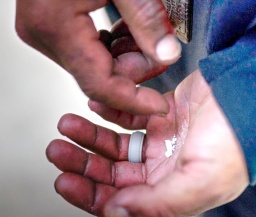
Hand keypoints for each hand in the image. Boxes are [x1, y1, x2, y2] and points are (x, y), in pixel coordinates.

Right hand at [15, 0, 180, 114]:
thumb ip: (148, 19)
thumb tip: (166, 54)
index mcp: (57, 26)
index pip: (100, 85)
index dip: (132, 101)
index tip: (157, 106)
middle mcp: (46, 36)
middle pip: (100, 77)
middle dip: (134, 69)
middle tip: (160, 50)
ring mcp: (47, 33)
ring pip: (95, 66)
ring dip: (125, 57)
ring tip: (145, 33)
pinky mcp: (54, 27)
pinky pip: (89, 51)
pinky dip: (113, 47)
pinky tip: (127, 30)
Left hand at [46, 70, 248, 216]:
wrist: (248, 97)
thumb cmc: (234, 142)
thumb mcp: (199, 182)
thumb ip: (158, 203)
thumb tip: (116, 213)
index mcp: (169, 188)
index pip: (120, 199)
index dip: (89, 194)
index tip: (63, 181)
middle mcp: (162, 166)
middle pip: (111, 170)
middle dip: (82, 161)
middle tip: (57, 149)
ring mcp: (160, 139)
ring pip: (115, 142)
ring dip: (90, 134)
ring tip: (67, 124)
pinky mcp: (160, 113)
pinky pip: (128, 114)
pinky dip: (110, 110)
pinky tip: (94, 106)